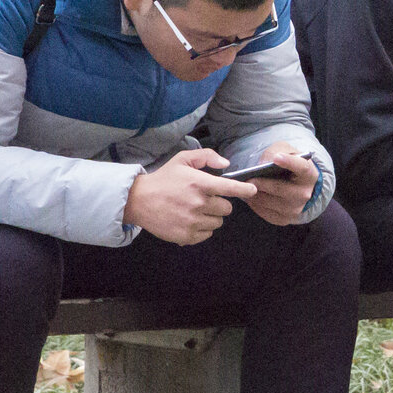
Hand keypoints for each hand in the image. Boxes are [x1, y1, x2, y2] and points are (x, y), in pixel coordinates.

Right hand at [124, 148, 253, 244]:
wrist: (139, 201)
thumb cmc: (164, 179)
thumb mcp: (182, 159)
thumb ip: (206, 156)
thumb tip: (226, 164)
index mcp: (199, 183)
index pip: (230, 188)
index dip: (245, 189)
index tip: (252, 190)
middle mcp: (198, 203)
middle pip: (227, 209)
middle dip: (219, 204)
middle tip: (204, 200)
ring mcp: (193, 221)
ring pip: (218, 222)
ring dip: (211, 217)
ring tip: (195, 210)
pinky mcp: (187, 236)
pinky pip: (207, 234)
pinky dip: (202, 229)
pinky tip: (189, 220)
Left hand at [244, 144, 318, 226]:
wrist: (298, 186)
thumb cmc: (290, 166)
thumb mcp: (286, 152)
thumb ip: (276, 152)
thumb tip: (263, 164)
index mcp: (309, 174)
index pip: (302, 167)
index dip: (290, 162)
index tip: (276, 158)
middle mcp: (305, 193)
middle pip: (281, 189)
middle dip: (263, 184)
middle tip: (248, 179)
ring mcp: (295, 209)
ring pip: (270, 202)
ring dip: (255, 195)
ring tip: (244, 187)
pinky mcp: (284, 219)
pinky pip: (265, 212)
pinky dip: (255, 204)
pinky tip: (249, 196)